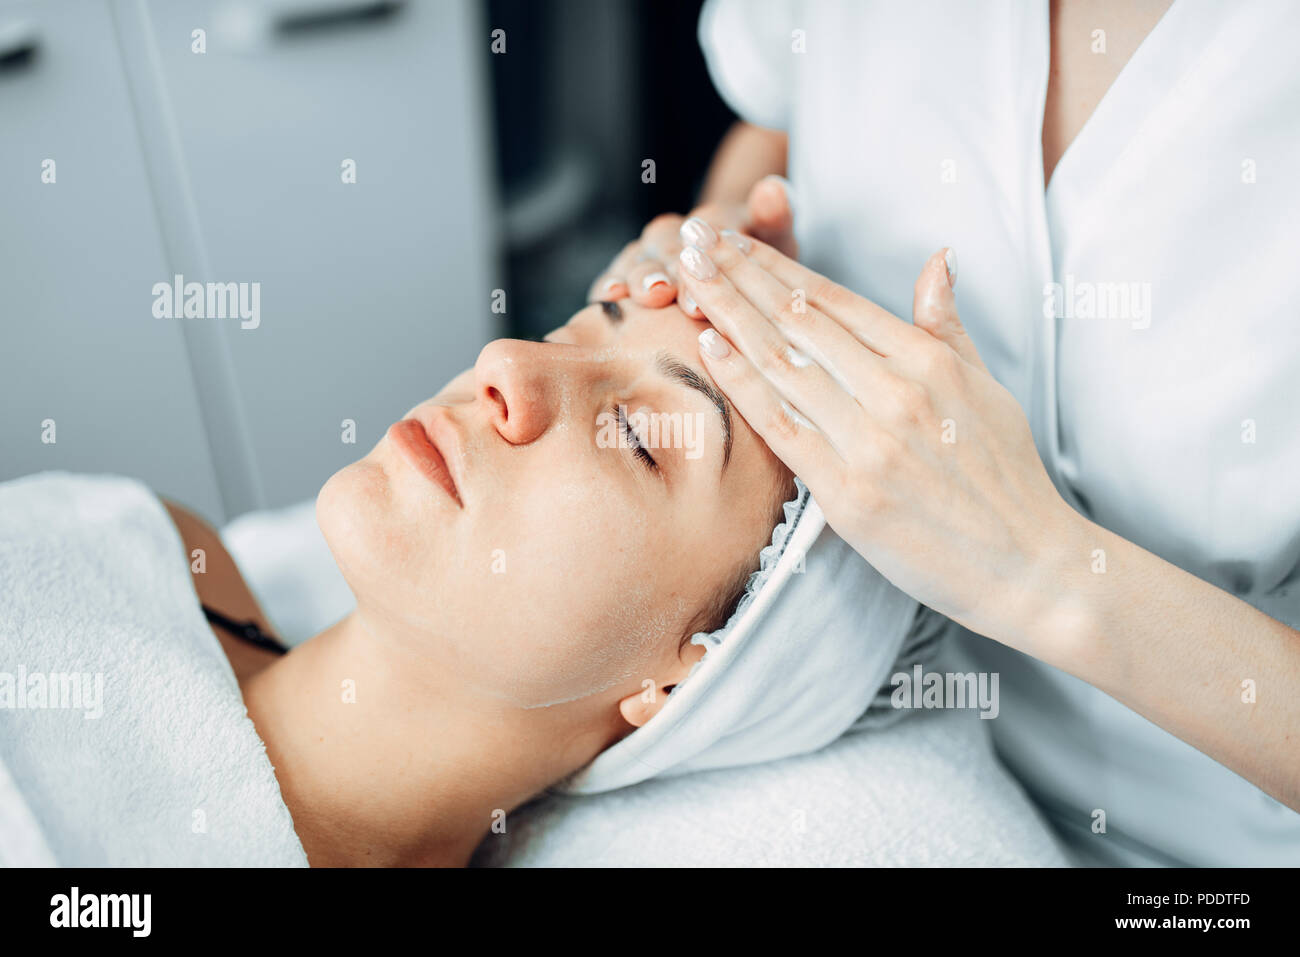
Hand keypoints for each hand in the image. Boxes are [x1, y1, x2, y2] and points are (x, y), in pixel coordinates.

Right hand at [586, 176, 797, 316]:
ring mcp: (647, 254)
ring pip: (636, 260)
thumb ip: (775, 215)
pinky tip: (605, 297)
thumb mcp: (775, 238)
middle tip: (662, 292)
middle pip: (665, 246)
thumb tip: (774, 187)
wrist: (729, 272)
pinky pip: (613, 278)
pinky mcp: (627, 277)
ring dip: (634, 277)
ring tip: (632, 295)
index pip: (707, 234)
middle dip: (663, 269)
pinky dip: (607, 285)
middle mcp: (674, 233)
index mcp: (712, 222)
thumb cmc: (756, 261)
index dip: (703, 256)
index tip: (705, 284)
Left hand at [679, 230, 1077, 648]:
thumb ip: (947, 326)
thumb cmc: (1007, 477)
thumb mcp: (987, 388)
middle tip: (693, 240)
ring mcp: (870, 441)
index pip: (832, 298)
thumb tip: (938, 260)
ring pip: (782, 361)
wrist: (1030, 566)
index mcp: (927, 361)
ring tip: (686, 278)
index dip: (774, 265)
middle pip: (798, 318)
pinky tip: (707, 348)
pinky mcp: (847, 492)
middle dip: (737, 275)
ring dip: (726, 314)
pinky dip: (741, 383)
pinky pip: (782, 426)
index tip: (732, 240)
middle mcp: (895, 391)